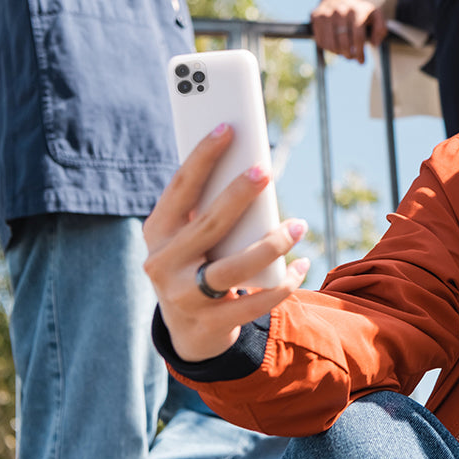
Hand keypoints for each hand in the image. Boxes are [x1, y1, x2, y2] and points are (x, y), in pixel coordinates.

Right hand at [142, 125, 309, 361]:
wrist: (186, 330)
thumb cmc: (196, 263)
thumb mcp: (188, 236)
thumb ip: (208, 208)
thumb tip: (250, 166)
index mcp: (156, 232)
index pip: (179, 189)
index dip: (202, 157)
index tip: (228, 128)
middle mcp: (163, 265)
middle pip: (207, 225)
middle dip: (238, 195)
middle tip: (266, 170)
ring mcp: (184, 298)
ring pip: (233, 269)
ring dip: (271, 244)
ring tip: (299, 225)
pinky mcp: (210, 324)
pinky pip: (254, 301)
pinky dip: (283, 283)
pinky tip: (301, 264)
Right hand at [311, 0, 386, 62]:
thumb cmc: (359, 10)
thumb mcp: (375, 15)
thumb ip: (381, 28)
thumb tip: (375, 44)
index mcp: (357, 10)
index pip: (358, 37)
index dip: (360, 52)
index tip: (361, 60)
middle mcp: (340, 10)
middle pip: (343, 43)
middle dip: (349, 55)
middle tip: (352, 57)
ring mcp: (327, 13)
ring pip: (330, 44)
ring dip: (338, 53)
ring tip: (344, 52)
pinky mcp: (316, 17)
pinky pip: (320, 40)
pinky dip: (328, 48)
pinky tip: (335, 46)